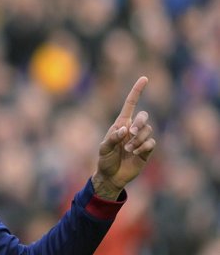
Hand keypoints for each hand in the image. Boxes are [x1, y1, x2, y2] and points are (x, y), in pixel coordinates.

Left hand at [93, 76, 155, 199]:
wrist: (111, 176)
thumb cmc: (105, 160)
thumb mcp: (104, 149)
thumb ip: (113, 138)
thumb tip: (125, 129)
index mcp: (121, 124)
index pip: (130, 104)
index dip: (137, 91)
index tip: (144, 78)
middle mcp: (132, 129)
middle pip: (144, 116)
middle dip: (140, 123)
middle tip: (131, 133)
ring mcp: (140, 139)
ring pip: (148, 130)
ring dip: (138, 139)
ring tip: (128, 149)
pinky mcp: (146, 149)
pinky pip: (151, 142)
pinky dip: (144, 147)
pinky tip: (135, 153)